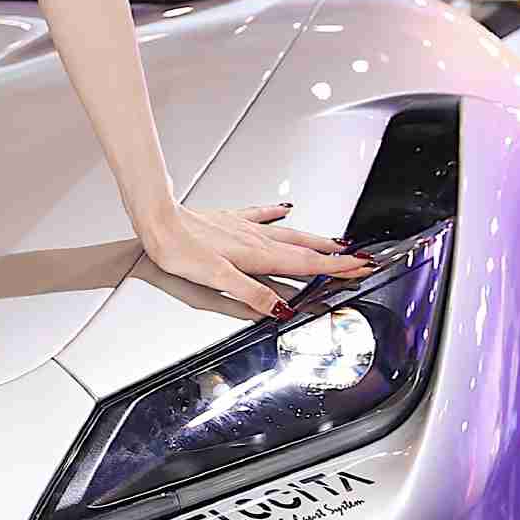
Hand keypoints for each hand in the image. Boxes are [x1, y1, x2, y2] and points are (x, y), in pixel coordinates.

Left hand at [136, 199, 375, 320]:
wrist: (158, 220)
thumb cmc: (180, 248)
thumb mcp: (216, 279)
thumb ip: (250, 294)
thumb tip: (280, 309)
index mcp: (257, 255)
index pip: (305, 265)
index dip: (336, 268)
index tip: (361, 268)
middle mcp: (256, 239)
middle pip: (305, 249)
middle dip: (335, 256)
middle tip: (361, 259)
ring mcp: (244, 228)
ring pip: (289, 234)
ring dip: (315, 239)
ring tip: (337, 242)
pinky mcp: (230, 220)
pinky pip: (261, 216)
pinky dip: (277, 214)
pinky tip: (285, 210)